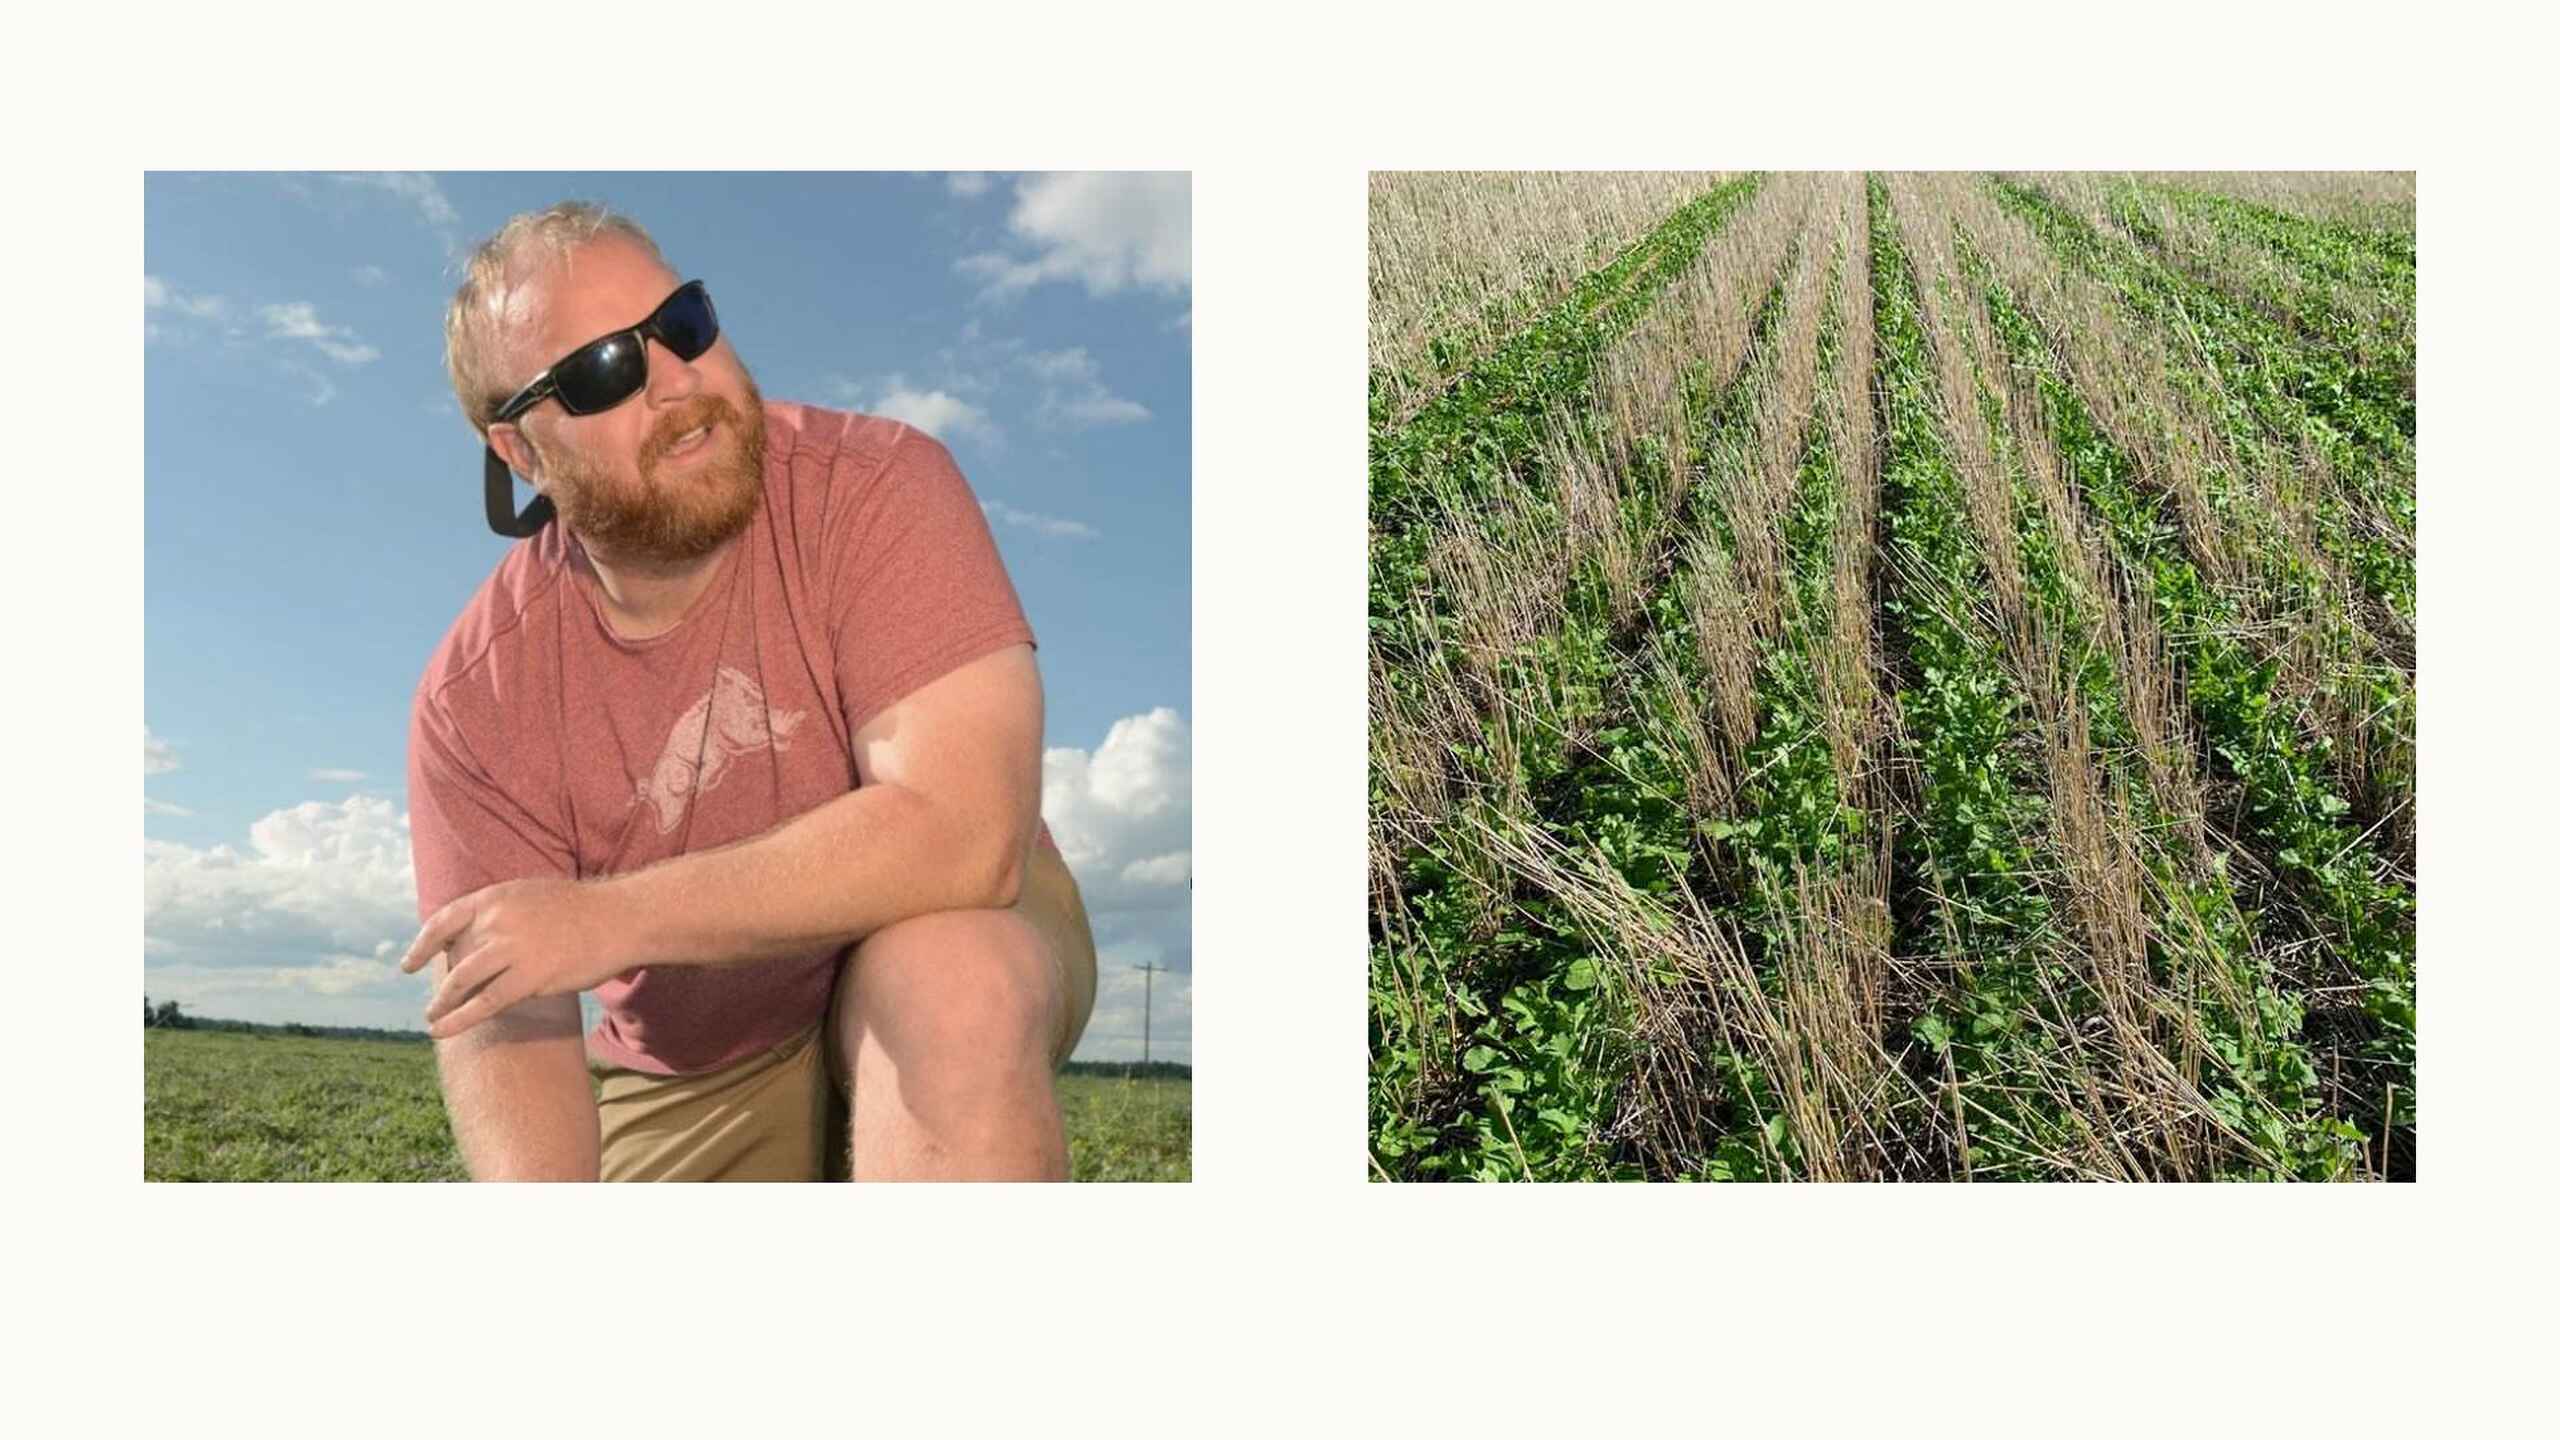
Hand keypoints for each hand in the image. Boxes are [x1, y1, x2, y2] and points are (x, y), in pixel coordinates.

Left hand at [399, 877, 633, 1040]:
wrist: (620, 919)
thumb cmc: (582, 909)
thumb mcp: (532, 895)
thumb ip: (503, 912)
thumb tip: (478, 933)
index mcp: (495, 897)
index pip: (444, 921)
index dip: (422, 946)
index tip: (408, 964)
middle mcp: (496, 921)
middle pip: (455, 957)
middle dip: (443, 983)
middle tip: (435, 1002)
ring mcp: (511, 949)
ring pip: (461, 981)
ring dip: (443, 1003)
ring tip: (433, 1018)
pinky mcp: (529, 978)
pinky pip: (484, 1003)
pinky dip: (459, 1020)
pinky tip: (442, 1031)